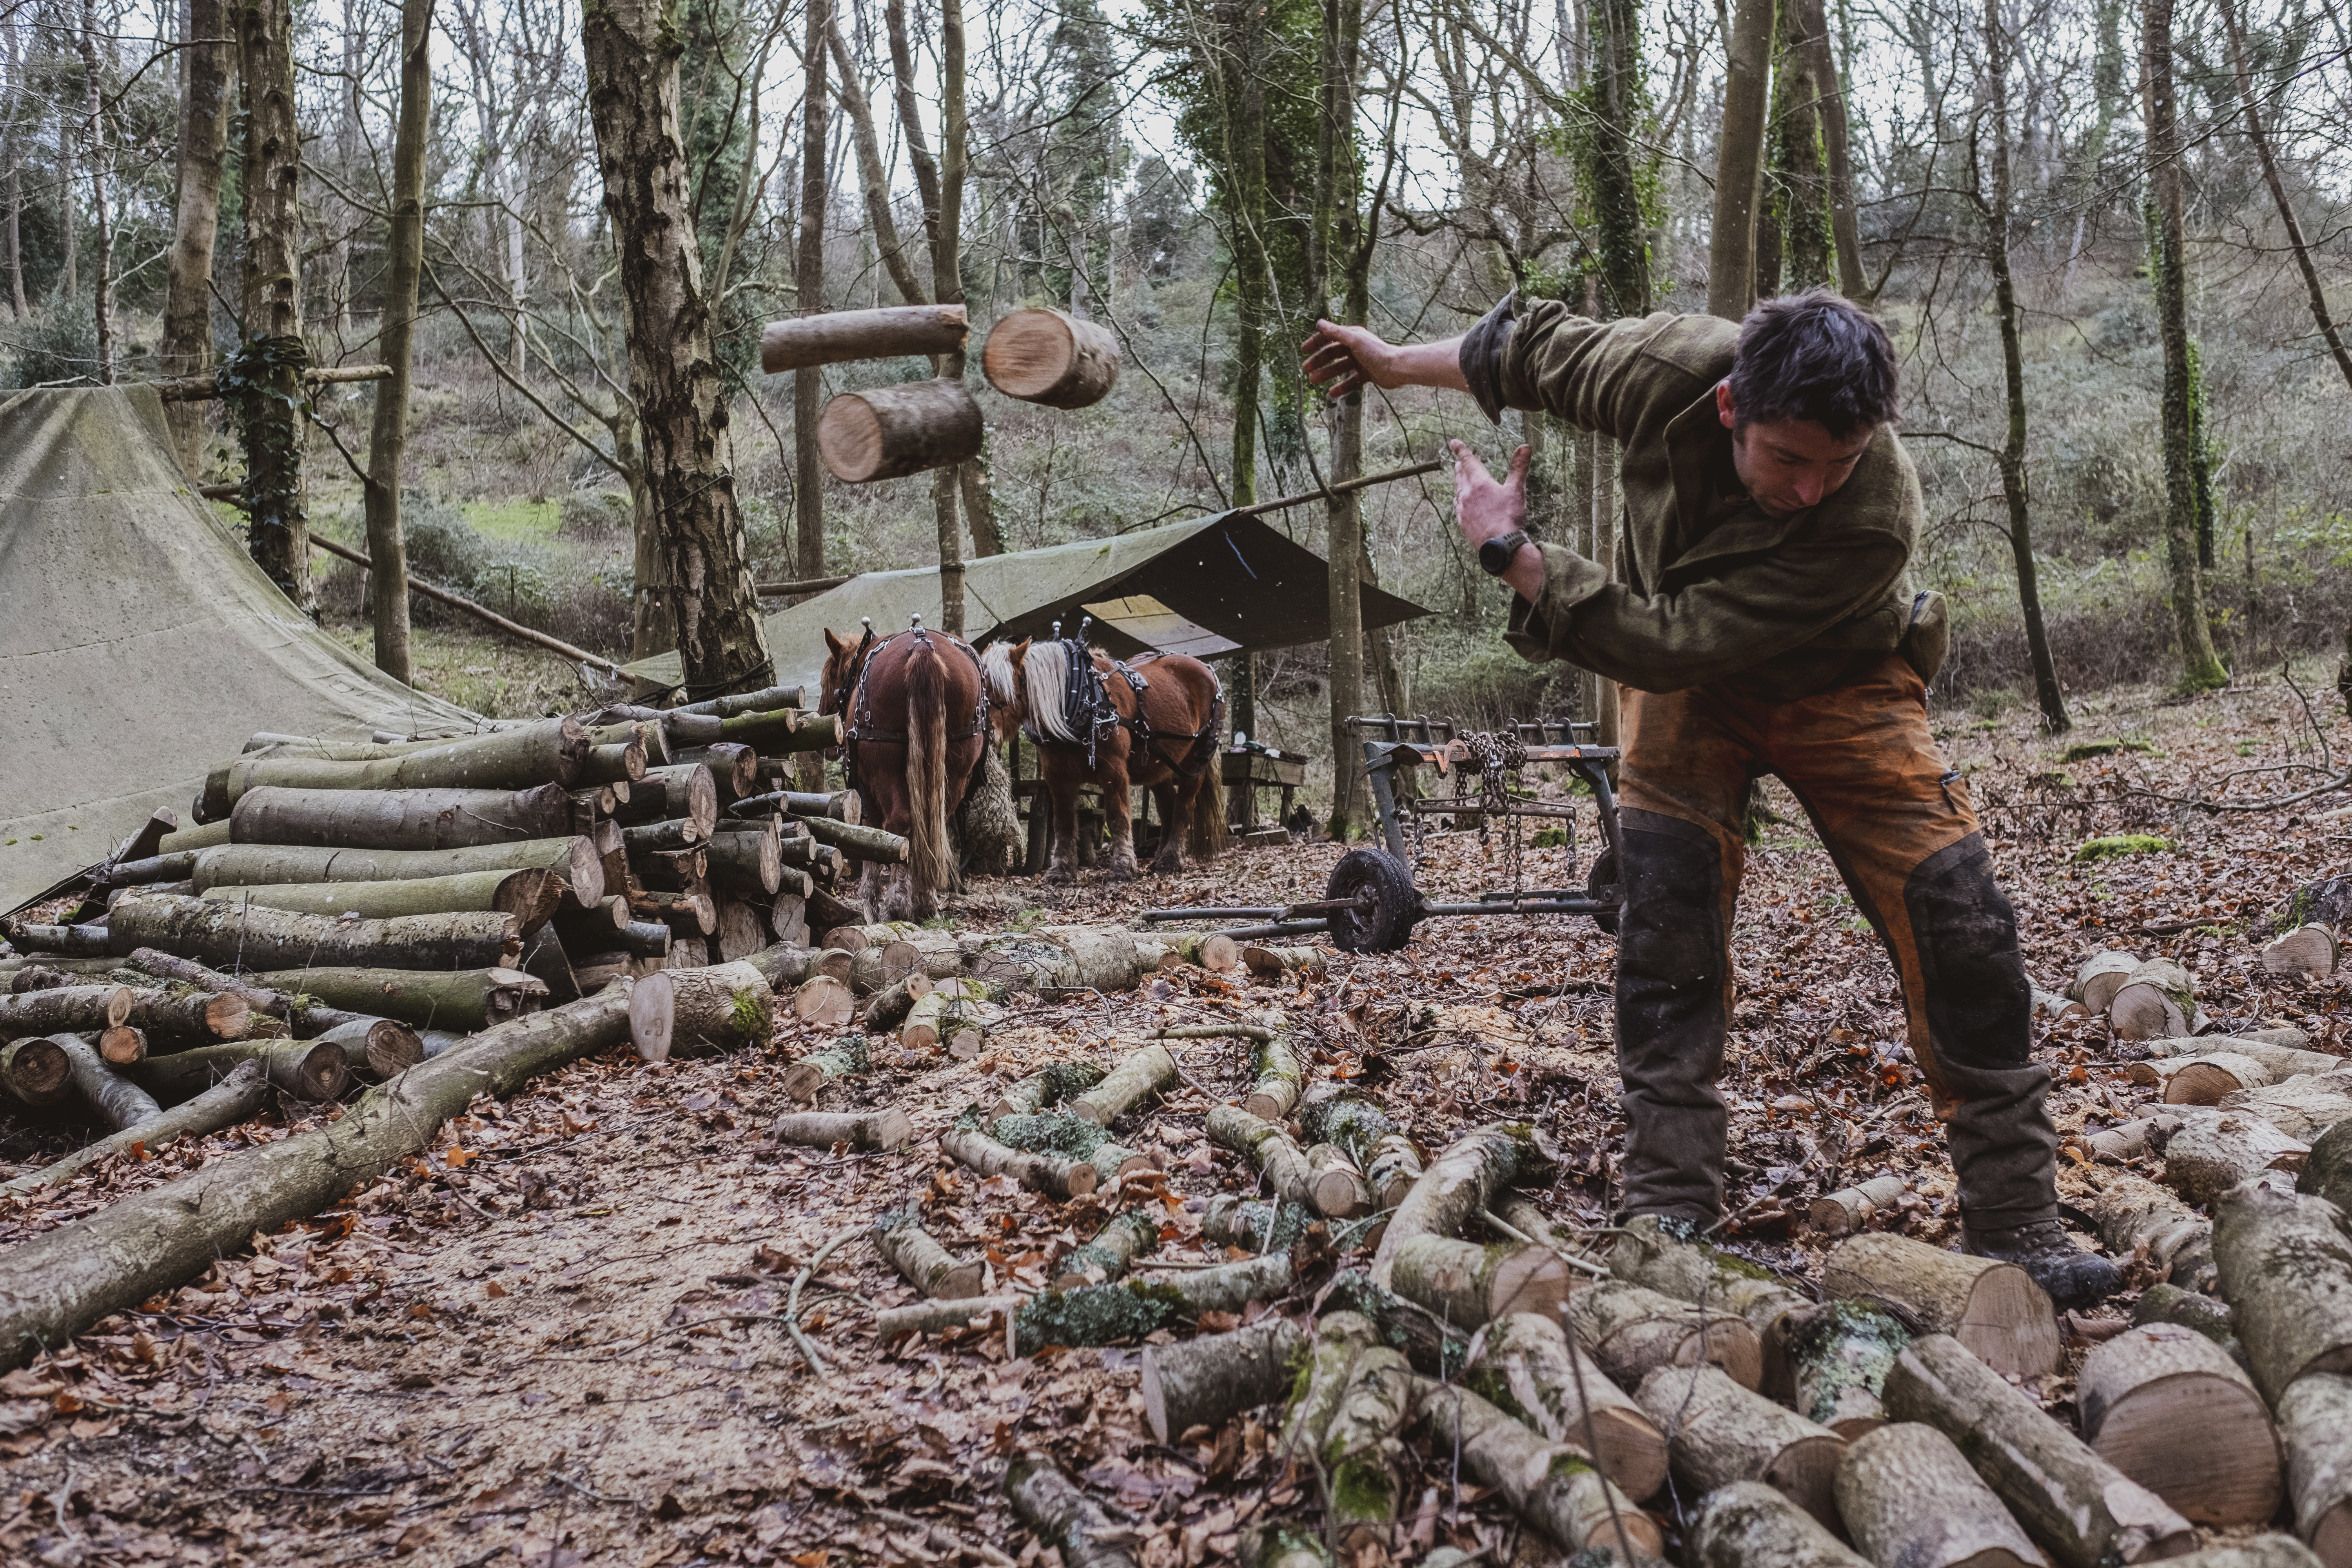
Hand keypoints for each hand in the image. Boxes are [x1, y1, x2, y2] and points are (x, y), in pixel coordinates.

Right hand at [1302, 320, 1400, 398]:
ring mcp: (1361, 361)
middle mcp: (1356, 347)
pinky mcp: (1367, 374)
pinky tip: (1332, 393)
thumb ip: (1336, 332)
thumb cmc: (1376, 353)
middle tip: (1306, 370)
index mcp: (1352, 336)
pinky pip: (1351, 381)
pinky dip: (1341, 387)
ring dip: (1326, 374)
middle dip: (1319, 361)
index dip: (1316, 342)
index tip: (1304, 350)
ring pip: (1339, 368)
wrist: (1396, 369)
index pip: (1330, 337)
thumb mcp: (1354, 341)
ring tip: (1314, 381)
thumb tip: (1319, 323)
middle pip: (1332, 354)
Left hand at [1452, 441, 1544, 600]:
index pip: (1468, 461)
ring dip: (1459, 483)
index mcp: (1479, 483)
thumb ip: (1519, 467)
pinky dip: (1459, 500)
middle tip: (1458, 461)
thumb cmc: (1509, 517)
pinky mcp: (1462, 523)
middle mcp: (1467, 494)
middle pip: (1461, 476)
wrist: (1500, 546)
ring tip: (1460, 479)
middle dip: (1460, 467)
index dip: (1461, 450)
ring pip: (1458, 491)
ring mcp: (1462, 509)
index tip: (1454, 442)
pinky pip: (1458, 507)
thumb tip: (1525, 446)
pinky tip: (1461, 502)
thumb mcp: (1516, 489)